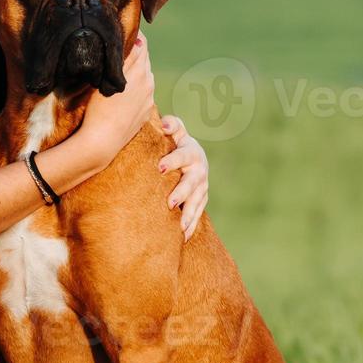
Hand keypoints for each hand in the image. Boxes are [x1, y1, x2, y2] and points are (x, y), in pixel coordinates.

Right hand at [77, 31, 155, 164]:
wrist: (102, 141)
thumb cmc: (98, 109)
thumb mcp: (107, 78)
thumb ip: (123, 58)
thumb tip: (136, 40)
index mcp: (140, 71)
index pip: (142, 45)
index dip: (134, 37)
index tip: (123, 33)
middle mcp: (149, 82)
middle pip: (144, 60)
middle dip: (135, 54)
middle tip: (118, 52)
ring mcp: (149, 98)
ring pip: (145, 77)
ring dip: (136, 72)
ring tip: (120, 74)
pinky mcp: (147, 112)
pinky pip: (144, 94)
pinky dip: (137, 90)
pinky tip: (123, 95)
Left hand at [156, 114, 208, 241]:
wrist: (192, 156)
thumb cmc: (176, 142)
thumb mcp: (176, 131)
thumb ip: (172, 125)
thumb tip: (165, 124)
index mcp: (192, 151)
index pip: (183, 155)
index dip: (173, 160)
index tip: (159, 167)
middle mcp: (200, 169)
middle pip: (192, 182)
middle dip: (182, 193)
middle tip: (170, 203)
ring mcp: (202, 186)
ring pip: (197, 201)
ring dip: (189, 214)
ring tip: (180, 227)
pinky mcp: (202, 199)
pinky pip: (198, 214)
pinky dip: (192, 225)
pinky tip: (183, 238)